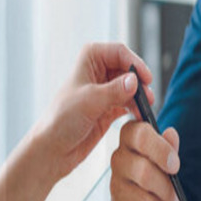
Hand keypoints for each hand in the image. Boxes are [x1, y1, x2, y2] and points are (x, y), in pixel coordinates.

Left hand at [33, 43, 153, 181]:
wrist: (54, 148)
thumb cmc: (61, 120)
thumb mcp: (90, 101)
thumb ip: (114, 91)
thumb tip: (135, 81)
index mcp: (89, 61)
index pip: (119, 52)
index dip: (135, 63)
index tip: (146, 79)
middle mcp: (98, 73)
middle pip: (128, 70)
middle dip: (140, 82)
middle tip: (147, 98)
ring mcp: (105, 91)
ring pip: (131, 87)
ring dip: (140, 97)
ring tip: (145, 109)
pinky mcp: (110, 108)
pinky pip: (130, 104)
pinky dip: (137, 109)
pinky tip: (140, 117)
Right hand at [110, 120, 181, 200]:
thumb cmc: (157, 179)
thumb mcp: (167, 162)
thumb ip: (169, 148)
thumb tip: (171, 133)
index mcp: (131, 142)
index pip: (138, 134)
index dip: (160, 150)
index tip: (175, 166)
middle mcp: (118, 161)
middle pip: (142, 172)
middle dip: (166, 189)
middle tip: (175, 198)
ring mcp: (114, 188)